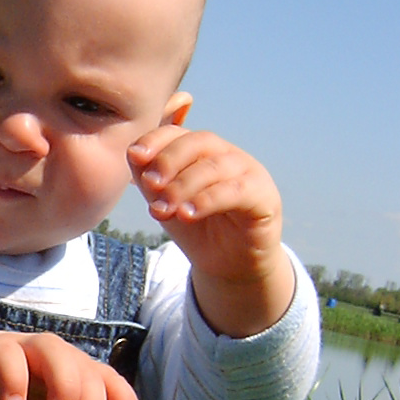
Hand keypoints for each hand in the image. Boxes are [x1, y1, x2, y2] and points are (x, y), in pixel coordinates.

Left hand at [128, 124, 294, 336]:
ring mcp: (249, 173)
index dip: (156, 140)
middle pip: (198, 142)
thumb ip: (150, 180)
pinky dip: (207, 200)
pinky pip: (236, 191)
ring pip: (215, 167)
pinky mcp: (265, 197)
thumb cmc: (197, 229)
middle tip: (150, 185)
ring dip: (183, 186)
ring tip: (162, 209)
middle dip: (169, 161)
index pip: (179, 133)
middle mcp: (227, 156)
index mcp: (202, 152)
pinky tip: (187, 214)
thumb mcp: (166, 203)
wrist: (230, 266)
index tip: (135, 155)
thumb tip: (133, 154)